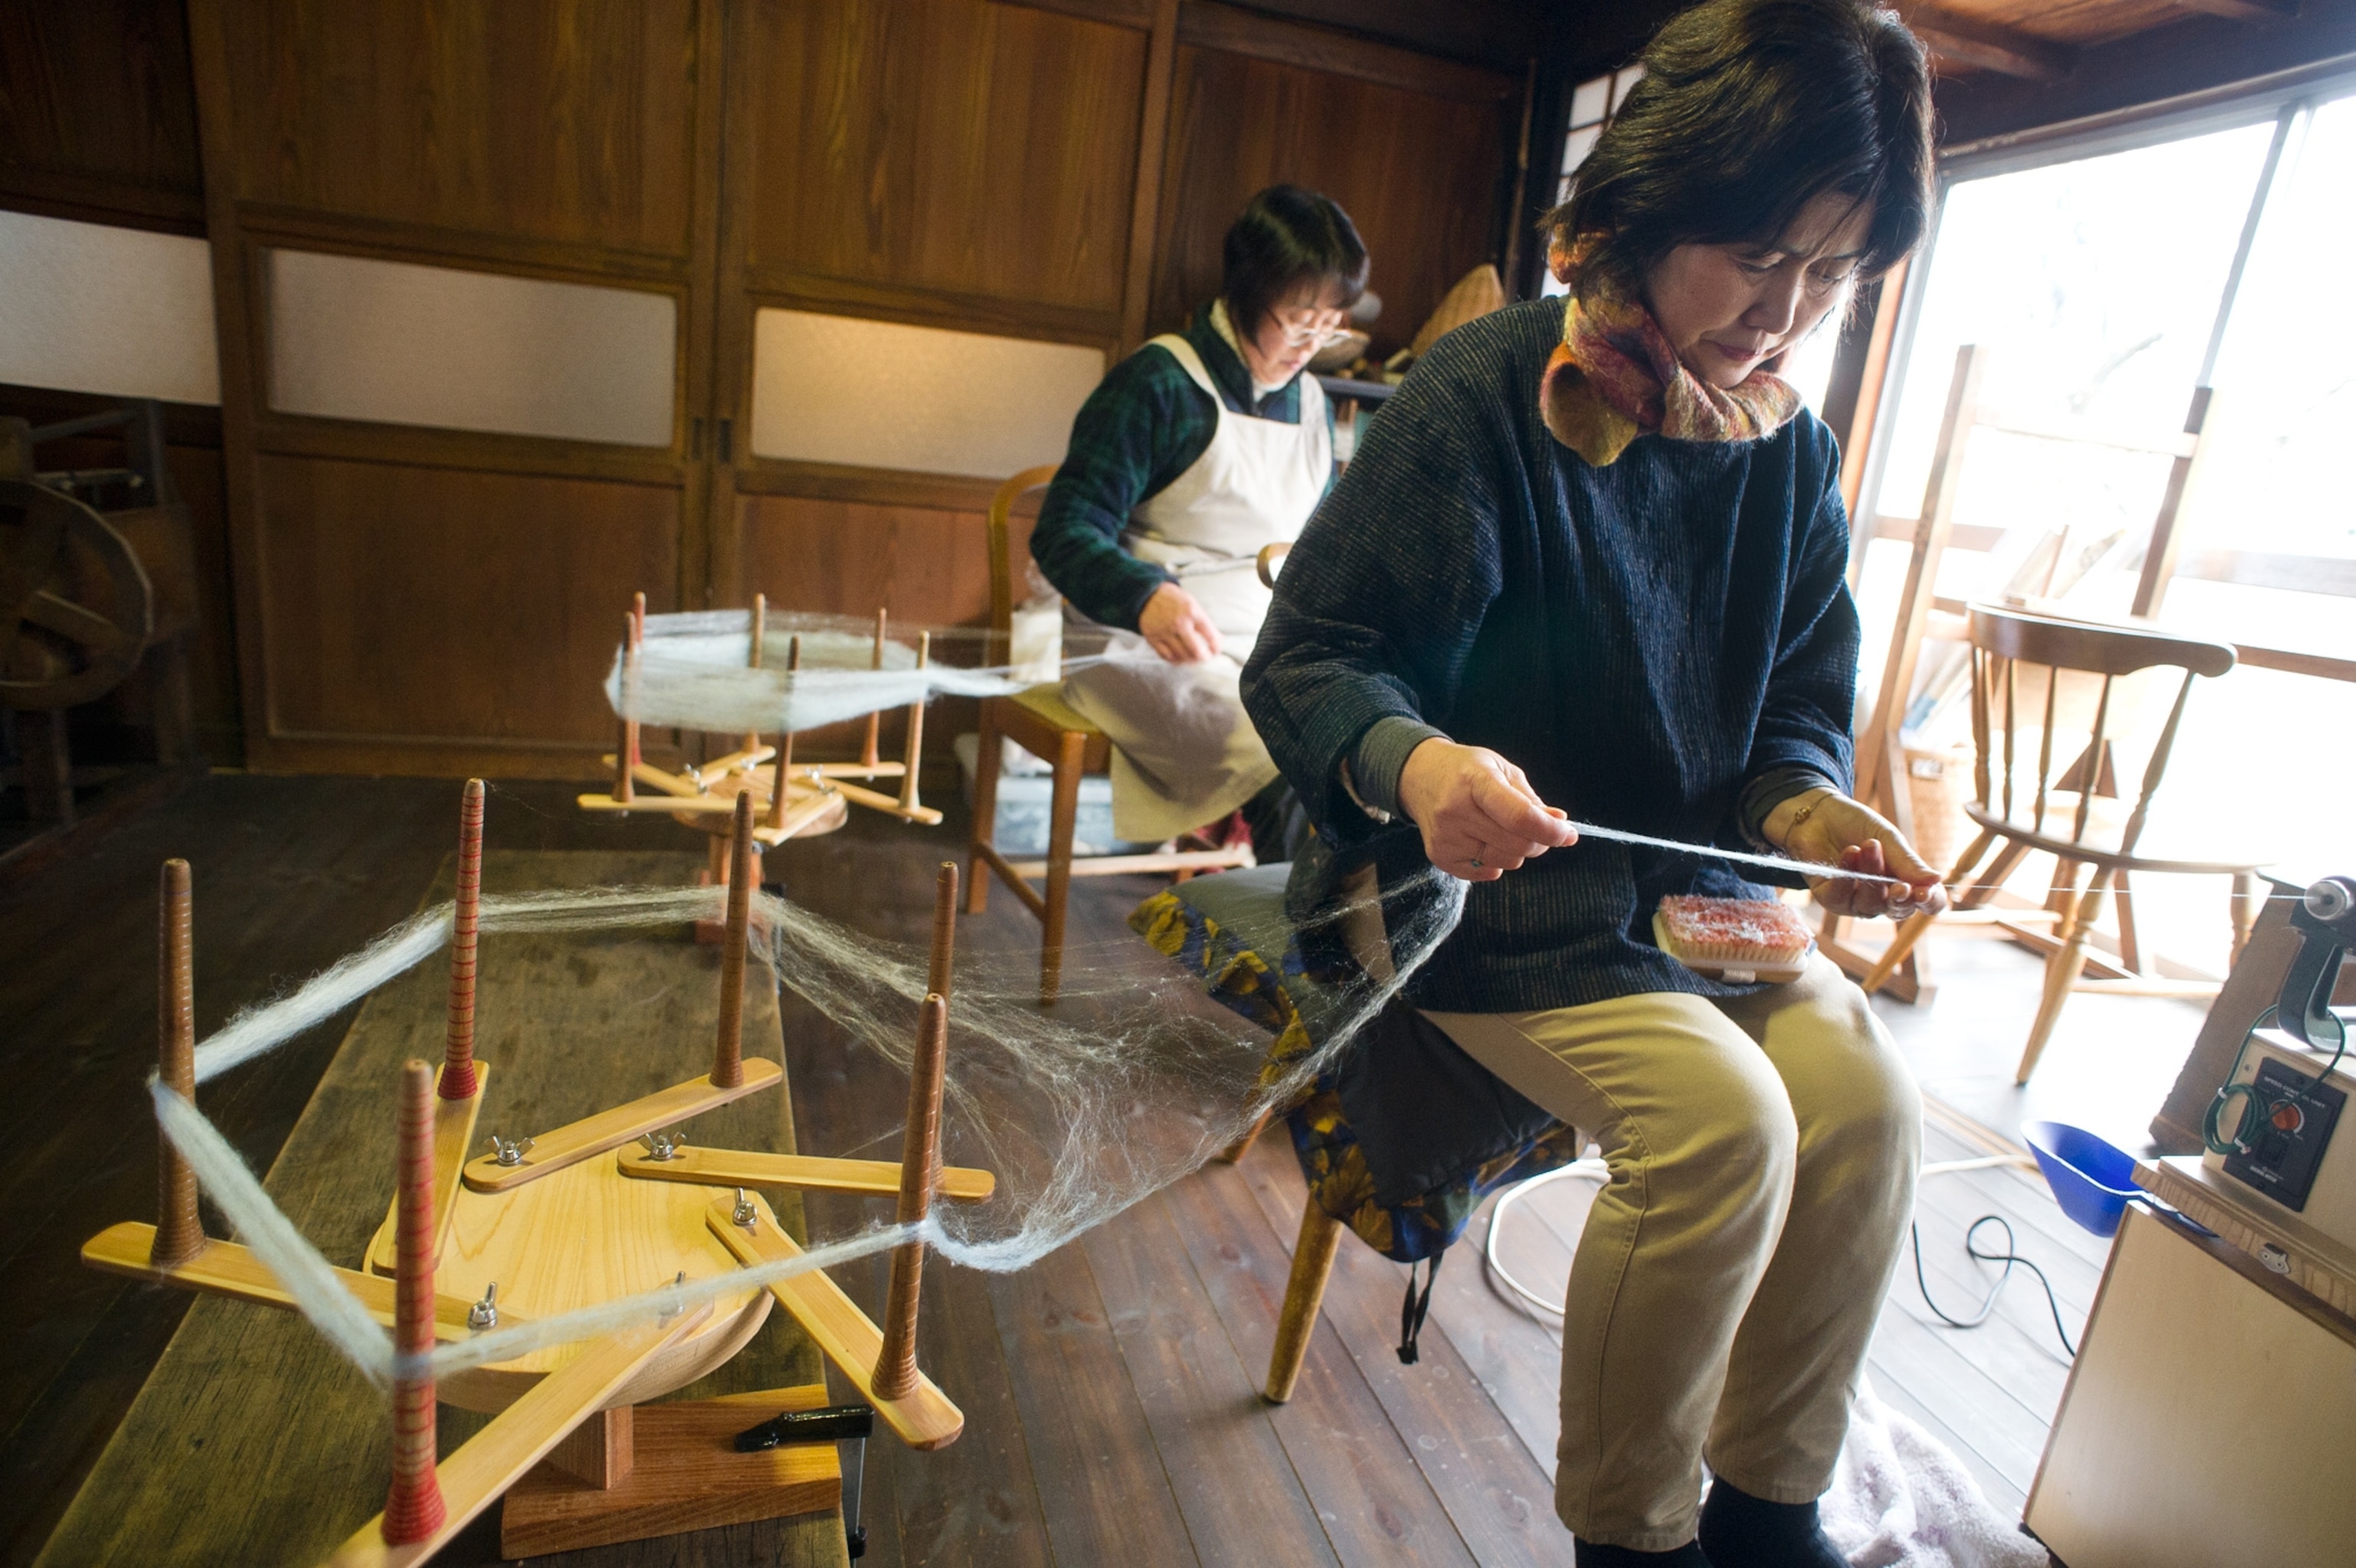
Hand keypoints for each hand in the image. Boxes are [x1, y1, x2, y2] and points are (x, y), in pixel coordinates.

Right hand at [1138, 583, 1221, 662]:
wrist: (1148, 595)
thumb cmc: (1174, 601)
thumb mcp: (1193, 605)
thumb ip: (1205, 623)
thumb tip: (1219, 641)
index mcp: (1192, 612)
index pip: (1210, 636)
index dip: (1216, 647)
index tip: (1216, 651)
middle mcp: (1179, 623)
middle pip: (1196, 651)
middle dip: (1204, 658)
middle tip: (1206, 658)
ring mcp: (1165, 632)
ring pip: (1182, 656)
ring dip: (1190, 660)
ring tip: (1194, 659)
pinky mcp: (1153, 639)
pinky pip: (1167, 657)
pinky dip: (1175, 660)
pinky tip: (1180, 658)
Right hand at [1396, 739, 1577, 881]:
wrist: (1420, 776)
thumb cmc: (1468, 770)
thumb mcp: (1502, 770)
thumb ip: (1532, 800)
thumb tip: (1562, 828)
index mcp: (1475, 780)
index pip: (1519, 816)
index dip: (1549, 830)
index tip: (1568, 833)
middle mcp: (1455, 809)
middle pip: (1516, 843)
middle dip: (1539, 841)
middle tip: (1539, 830)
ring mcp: (1445, 836)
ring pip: (1505, 861)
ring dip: (1517, 851)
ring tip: (1504, 830)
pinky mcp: (1439, 856)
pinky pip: (1486, 873)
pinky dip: (1496, 861)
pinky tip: (1485, 841)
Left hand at [1766, 788, 1948, 919]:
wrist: (1818, 813)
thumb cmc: (1856, 825)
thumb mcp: (1887, 838)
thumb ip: (1908, 862)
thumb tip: (1937, 880)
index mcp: (1904, 881)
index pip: (1926, 901)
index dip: (1929, 901)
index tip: (1925, 892)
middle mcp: (1882, 896)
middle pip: (1898, 910)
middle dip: (1900, 897)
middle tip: (1901, 886)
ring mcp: (1855, 901)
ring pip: (1869, 904)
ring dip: (1871, 874)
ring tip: (1869, 845)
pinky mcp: (1830, 898)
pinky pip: (1841, 898)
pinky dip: (1846, 877)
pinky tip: (1849, 853)